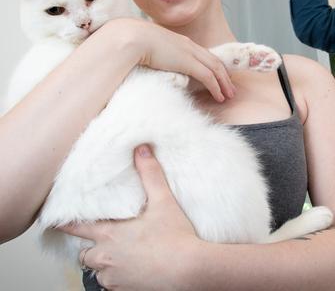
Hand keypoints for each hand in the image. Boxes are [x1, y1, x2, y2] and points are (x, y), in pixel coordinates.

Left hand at [61, 145, 198, 290]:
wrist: (188, 269)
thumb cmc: (176, 237)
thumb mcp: (163, 201)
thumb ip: (150, 174)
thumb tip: (141, 149)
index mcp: (110, 234)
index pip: (77, 228)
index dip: (65, 224)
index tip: (55, 222)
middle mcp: (106, 257)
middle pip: (85, 254)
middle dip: (90, 247)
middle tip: (102, 241)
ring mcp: (113, 277)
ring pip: (97, 271)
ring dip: (104, 264)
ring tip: (119, 257)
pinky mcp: (123, 290)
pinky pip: (111, 285)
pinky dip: (117, 278)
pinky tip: (131, 271)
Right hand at [100, 18, 234, 101]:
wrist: (130, 37)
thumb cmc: (132, 43)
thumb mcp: (147, 47)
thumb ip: (154, 55)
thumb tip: (150, 64)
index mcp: (180, 41)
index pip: (202, 53)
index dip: (212, 65)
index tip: (218, 75)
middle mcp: (188, 45)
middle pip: (213, 60)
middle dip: (224, 75)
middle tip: (230, 87)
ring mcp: (189, 53)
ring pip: (215, 69)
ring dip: (224, 83)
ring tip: (229, 95)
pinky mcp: (188, 62)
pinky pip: (208, 77)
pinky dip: (216, 87)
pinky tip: (219, 96)